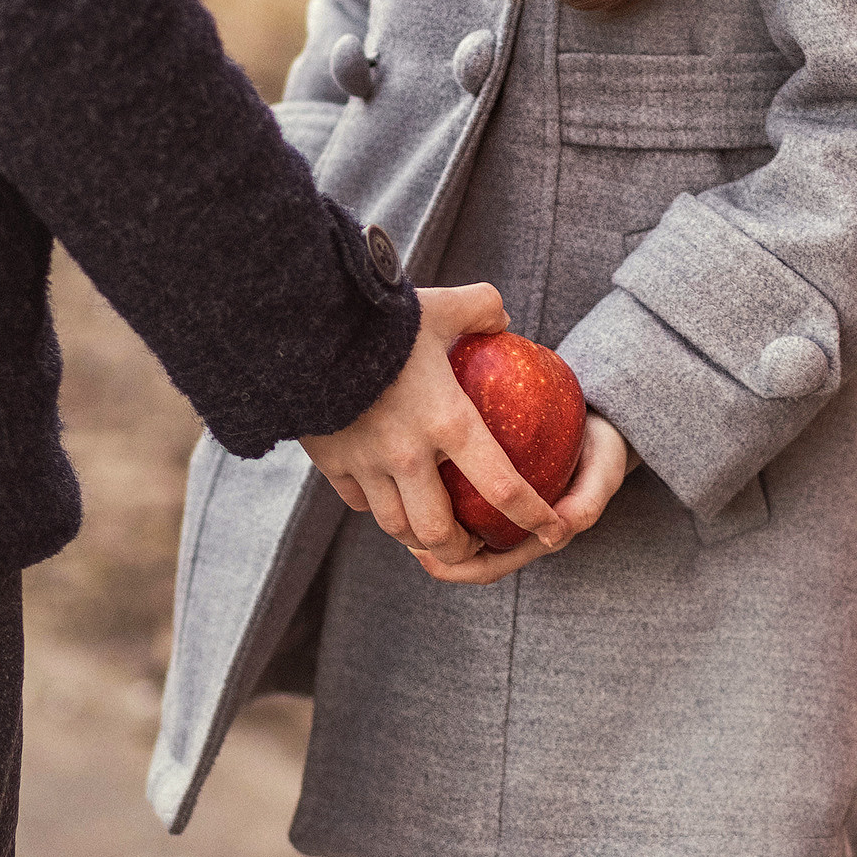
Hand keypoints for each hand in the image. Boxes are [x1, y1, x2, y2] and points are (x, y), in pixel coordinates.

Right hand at [301, 283, 566, 563]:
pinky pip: (359, 501)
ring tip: (434, 532)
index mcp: (449, 421)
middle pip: (439, 533)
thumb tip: (503, 319)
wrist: (304, 325)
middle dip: (462, 551)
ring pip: (396, 527)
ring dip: (418, 538)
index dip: (532, 516)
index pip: (503, 486)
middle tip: (476, 544)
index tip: (552, 529)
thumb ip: (481, 308)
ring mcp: (366, 463)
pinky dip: (378, 507)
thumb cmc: (380, 317)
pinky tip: (388, 496)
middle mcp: (408, 454)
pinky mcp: (331, 461)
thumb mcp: (440, 306)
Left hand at [412, 412, 633, 585]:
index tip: (424, 556)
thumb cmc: (603, 448)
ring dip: (429, 523)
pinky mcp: (495, 480)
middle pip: (465, 554)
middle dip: (431, 552)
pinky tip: (417, 468)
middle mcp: (515, 526)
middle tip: (400, 535)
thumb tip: (556, 530)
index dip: (455, 569)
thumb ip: (585, 502)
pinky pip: (464, 492)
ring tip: (398, 506)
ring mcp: (504, 506)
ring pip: (460, 524)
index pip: (488, 566)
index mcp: (536, 536)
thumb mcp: (603, 473)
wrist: (606, 419)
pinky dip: (439, 489)